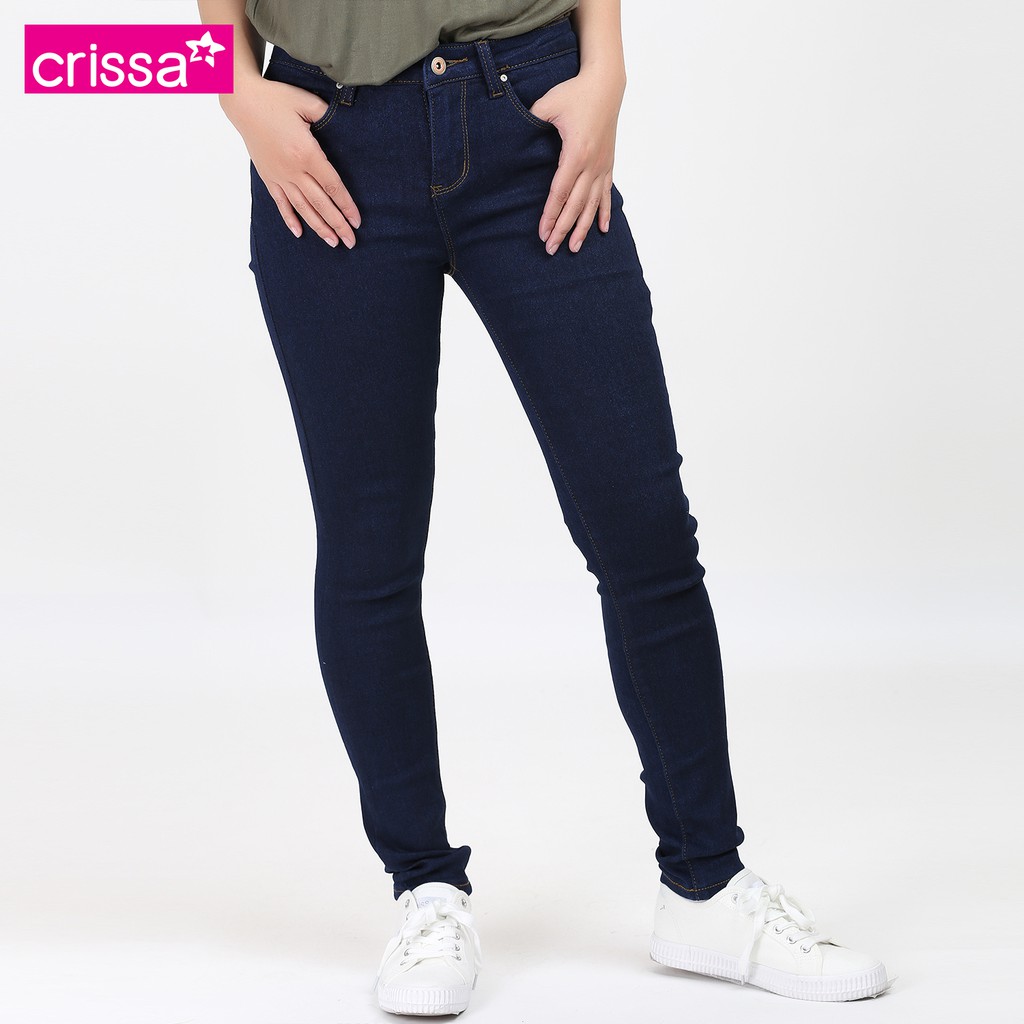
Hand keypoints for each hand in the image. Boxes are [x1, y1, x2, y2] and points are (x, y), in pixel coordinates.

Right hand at [222, 77, 360, 247]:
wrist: (242, 101)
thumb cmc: (276, 98)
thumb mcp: (307, 102)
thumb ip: (328, 116)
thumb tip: (346, 124)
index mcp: (306, 153)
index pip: (332, 186)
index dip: (346, 205)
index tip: (357, 221)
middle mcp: (293, 170)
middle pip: (320, 203)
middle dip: (337, 224)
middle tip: (351, 241)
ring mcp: (279, 176)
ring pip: (303, 208)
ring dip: (319, 227)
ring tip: (332, 242)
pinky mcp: (268, 176)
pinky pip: (281, 203)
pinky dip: (290, 219)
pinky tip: (300, 233)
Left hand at [529, 66, 625, 253]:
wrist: (606, 84)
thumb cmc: (575, 93)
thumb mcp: (548, 103)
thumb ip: (531, 119)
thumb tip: (512, 133)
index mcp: (576, 153)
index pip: (560, 192)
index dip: (550, 215)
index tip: (543, 233)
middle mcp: (591, 165)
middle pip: (575, 206)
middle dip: (562, 229)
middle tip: (551, 249)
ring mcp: (602, 166)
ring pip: (591, 205)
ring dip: (583, 229)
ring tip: (574, 249)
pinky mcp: (608, 164)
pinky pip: (606, 194)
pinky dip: (604, 213)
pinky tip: (602, 230)